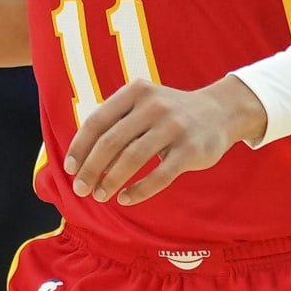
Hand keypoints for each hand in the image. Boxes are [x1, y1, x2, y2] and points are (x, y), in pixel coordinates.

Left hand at [64, 76, 267, 205]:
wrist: (221, 111)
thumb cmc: (169, 114)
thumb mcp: (143, 104)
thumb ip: (116, 122)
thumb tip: (81, 157)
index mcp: (136, 92)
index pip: (97, 121)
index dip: (80, 147)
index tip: (70, 169)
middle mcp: (153, 105)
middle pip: (111, 141)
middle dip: (91, 168)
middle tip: (81, 189)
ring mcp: (174, 126)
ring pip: (132, 158)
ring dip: (111, 181)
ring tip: (100, 196)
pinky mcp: (191, 149)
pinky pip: (160, 175)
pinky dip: (139, 190)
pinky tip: (126, 199)